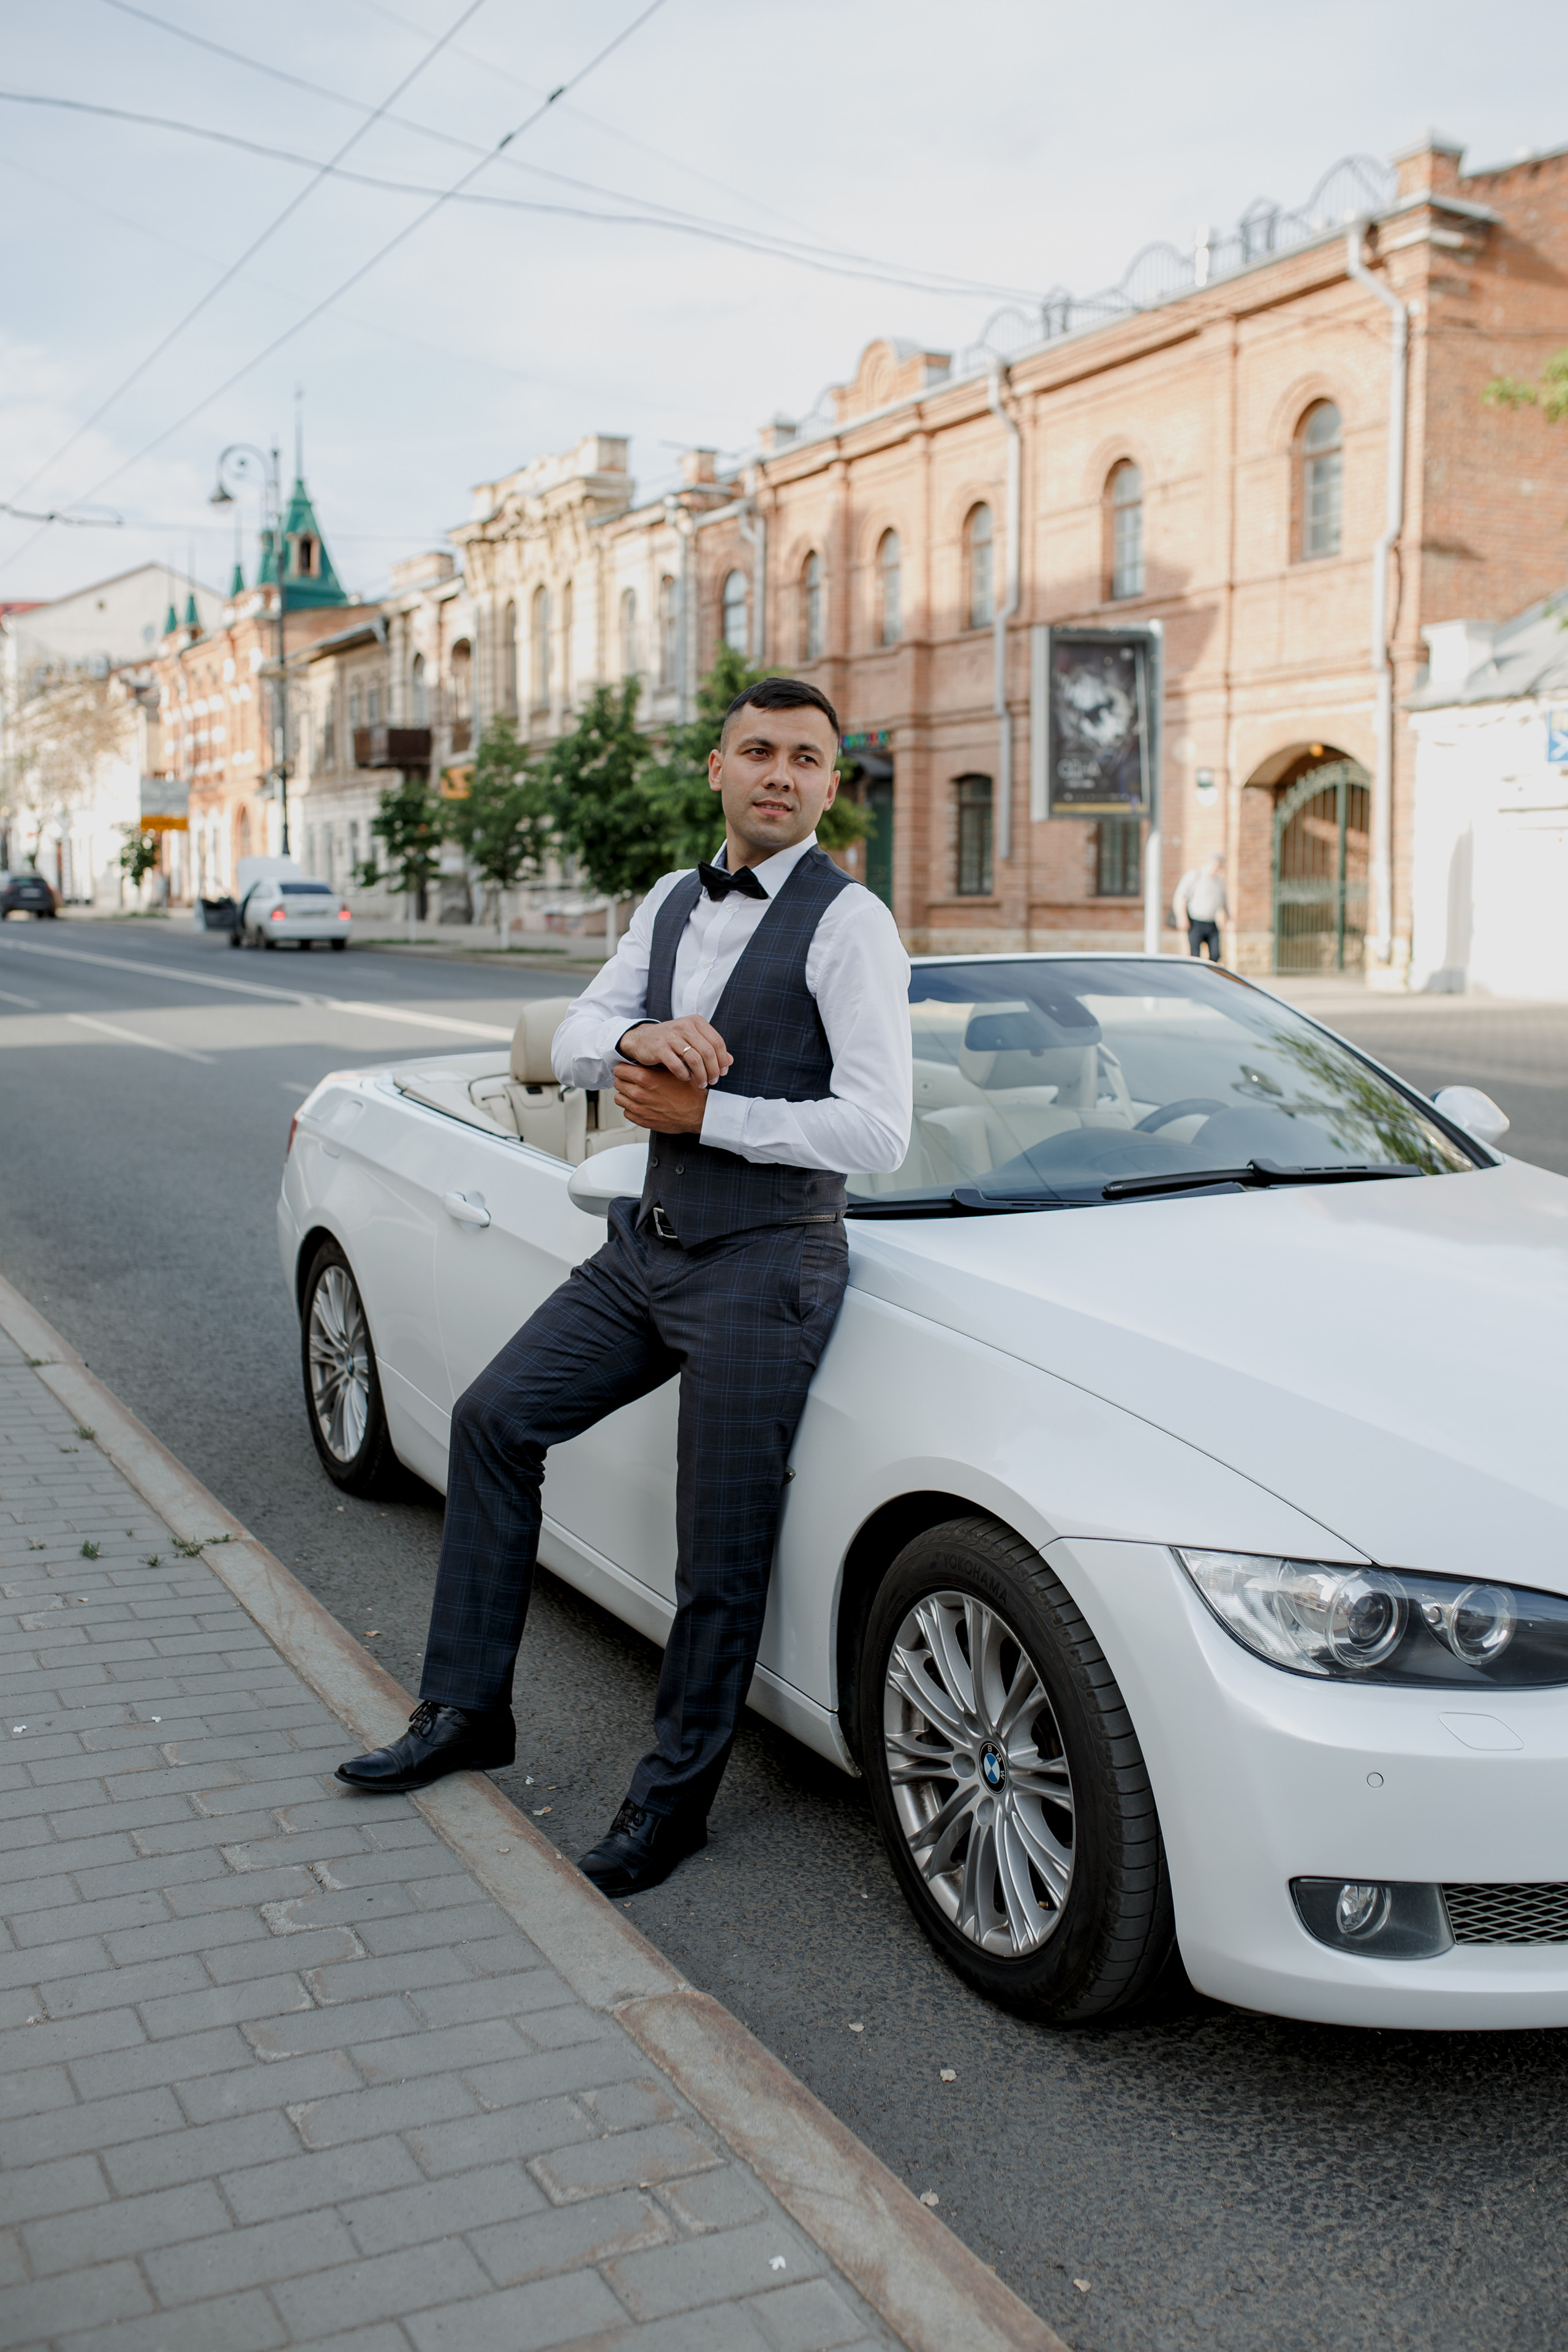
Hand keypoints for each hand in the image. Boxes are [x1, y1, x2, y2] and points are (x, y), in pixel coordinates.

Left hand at [613, 1061, 709, 1134]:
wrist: (698, 1113)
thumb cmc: (689, 1092)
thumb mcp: (673, 1070)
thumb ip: (654, 1066)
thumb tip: (643, 1061)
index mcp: (645, 1078)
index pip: (619, 1070)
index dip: (624, 1068)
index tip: (629, 1069)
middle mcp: (638, 1093)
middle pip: (618, 1083)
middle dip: (625, 1080)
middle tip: (633, 1081)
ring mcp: (639, 1109)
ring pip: (619, 1098)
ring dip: (626, 1095)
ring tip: (637, 1093)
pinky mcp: (642, 1121)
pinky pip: (626, 1112)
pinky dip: (631, 1108)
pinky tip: (642, 1105)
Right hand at [616, 1016, 730, 1085]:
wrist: (642, 1039)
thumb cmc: (671, 1041)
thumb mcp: (692, 1040)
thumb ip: (710, 1048)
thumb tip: (730, 1061)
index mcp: (695, 1021)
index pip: (717, 1042)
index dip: (722, 1060)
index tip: (722, 1072)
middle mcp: (684, 1025)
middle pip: (708, 1052)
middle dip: (713, 1070)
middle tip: (712, 1081)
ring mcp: (671, 1036)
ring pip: (695, 1059)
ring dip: (701, 1075)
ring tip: (701, 1083)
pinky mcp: (659, 1048)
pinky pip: (677, 1065)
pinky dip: (684, 1075)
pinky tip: (686, 1079)